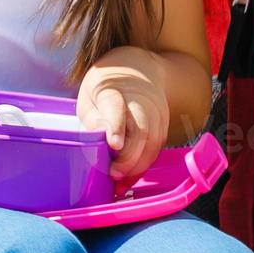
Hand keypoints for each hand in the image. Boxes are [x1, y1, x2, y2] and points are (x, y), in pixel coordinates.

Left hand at [77, 47, 170, 183]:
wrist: (140, 68)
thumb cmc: (106, 84)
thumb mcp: (89, 94)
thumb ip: (92, 117)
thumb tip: (97, 139)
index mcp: (113, 87)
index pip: (116, 105)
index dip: (115, 125)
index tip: (113, 144)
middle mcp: (140, 99)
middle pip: (141, 129)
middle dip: (129, 156)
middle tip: (113, 174)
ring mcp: (156, 111)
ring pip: (153, 142)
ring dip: (138, 166)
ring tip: (121, 184)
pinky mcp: (164, 124)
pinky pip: (157, 147)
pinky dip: (144, 164)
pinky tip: (131, 177)